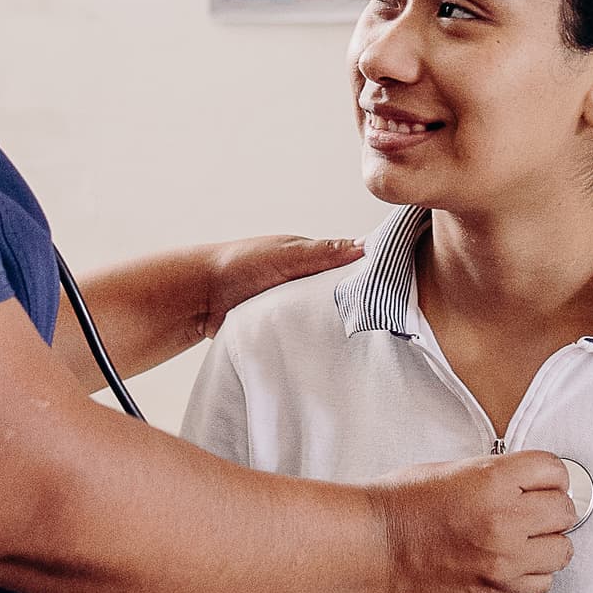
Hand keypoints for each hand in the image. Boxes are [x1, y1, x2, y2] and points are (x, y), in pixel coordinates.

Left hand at [196, 234, 363, 336]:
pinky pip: (306, 336)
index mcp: (311, 259)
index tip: (392, 288)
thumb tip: (364, 245)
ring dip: (332, 326)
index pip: (351, 267)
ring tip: (356, 337)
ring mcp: (295, 307)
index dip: (370, 277)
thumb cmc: (238, 265)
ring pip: (325, 319)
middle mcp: (306, 283)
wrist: (200, 297)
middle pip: (342, 296)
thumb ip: (323, 252)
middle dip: (354, 307)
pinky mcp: (284, 330)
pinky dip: (314, 340)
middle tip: (376, 320)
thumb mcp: (286, 254)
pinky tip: (328, 348)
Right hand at [374, 452, 574, 592]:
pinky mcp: (495, 592)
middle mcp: (504, 522)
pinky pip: (541, 584)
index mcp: (493, 482)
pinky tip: (513, 562)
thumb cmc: (401, 506)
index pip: (555, 471)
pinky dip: (533, 574)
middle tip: (533, 509)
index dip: (549, 476)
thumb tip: (530, 484)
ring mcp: (502, 561)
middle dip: (550, 508)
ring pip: (561, 552)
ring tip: (523, 539)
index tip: (543, 482)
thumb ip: (500, 476)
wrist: (373, 545)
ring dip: (546, 544)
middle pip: (565, 512)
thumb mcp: (455, 470)